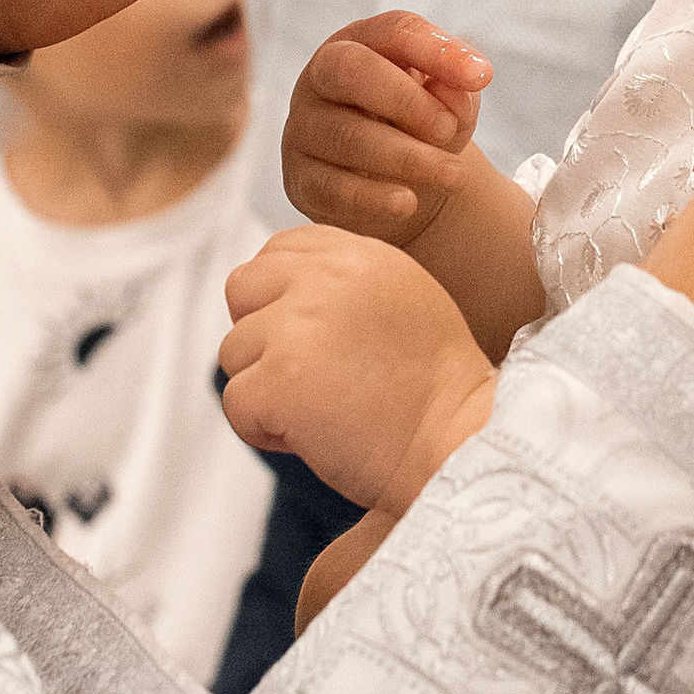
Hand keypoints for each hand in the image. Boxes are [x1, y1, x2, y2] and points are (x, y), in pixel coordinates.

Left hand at [219, 226, 493, 513]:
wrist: (458, 444)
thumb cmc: (434, 389)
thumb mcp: (402, 299)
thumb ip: (342, 280)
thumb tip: (274, 286)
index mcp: (359, 254)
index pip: (278, 250)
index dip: (280, 298)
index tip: (313, 340)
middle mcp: (326, 278)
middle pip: (241, 290)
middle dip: (260, 336)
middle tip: (309, 376)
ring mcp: (298, 327)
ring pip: (234, 353)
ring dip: (266, 388)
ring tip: (326, 409)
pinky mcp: (280, 379)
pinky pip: (236, 405)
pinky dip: (265, 431)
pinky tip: (315, 436)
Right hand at [282, 12, 492, 240]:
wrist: (396, 181)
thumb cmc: (421, 125)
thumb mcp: (448, 102)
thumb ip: (454, 90)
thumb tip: (454, 91)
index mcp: (360, 43)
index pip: (395, 31)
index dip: (437, 51)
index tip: (482, 77)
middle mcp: (321, 78)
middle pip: (351, 71)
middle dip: (406, 100)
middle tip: (448, 129)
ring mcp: (304, 128)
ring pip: (347, 136)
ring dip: (406, 158)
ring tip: (452, 176)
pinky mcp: (301, 179)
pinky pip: (331, 187)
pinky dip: (374, 197)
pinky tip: (408, 203)